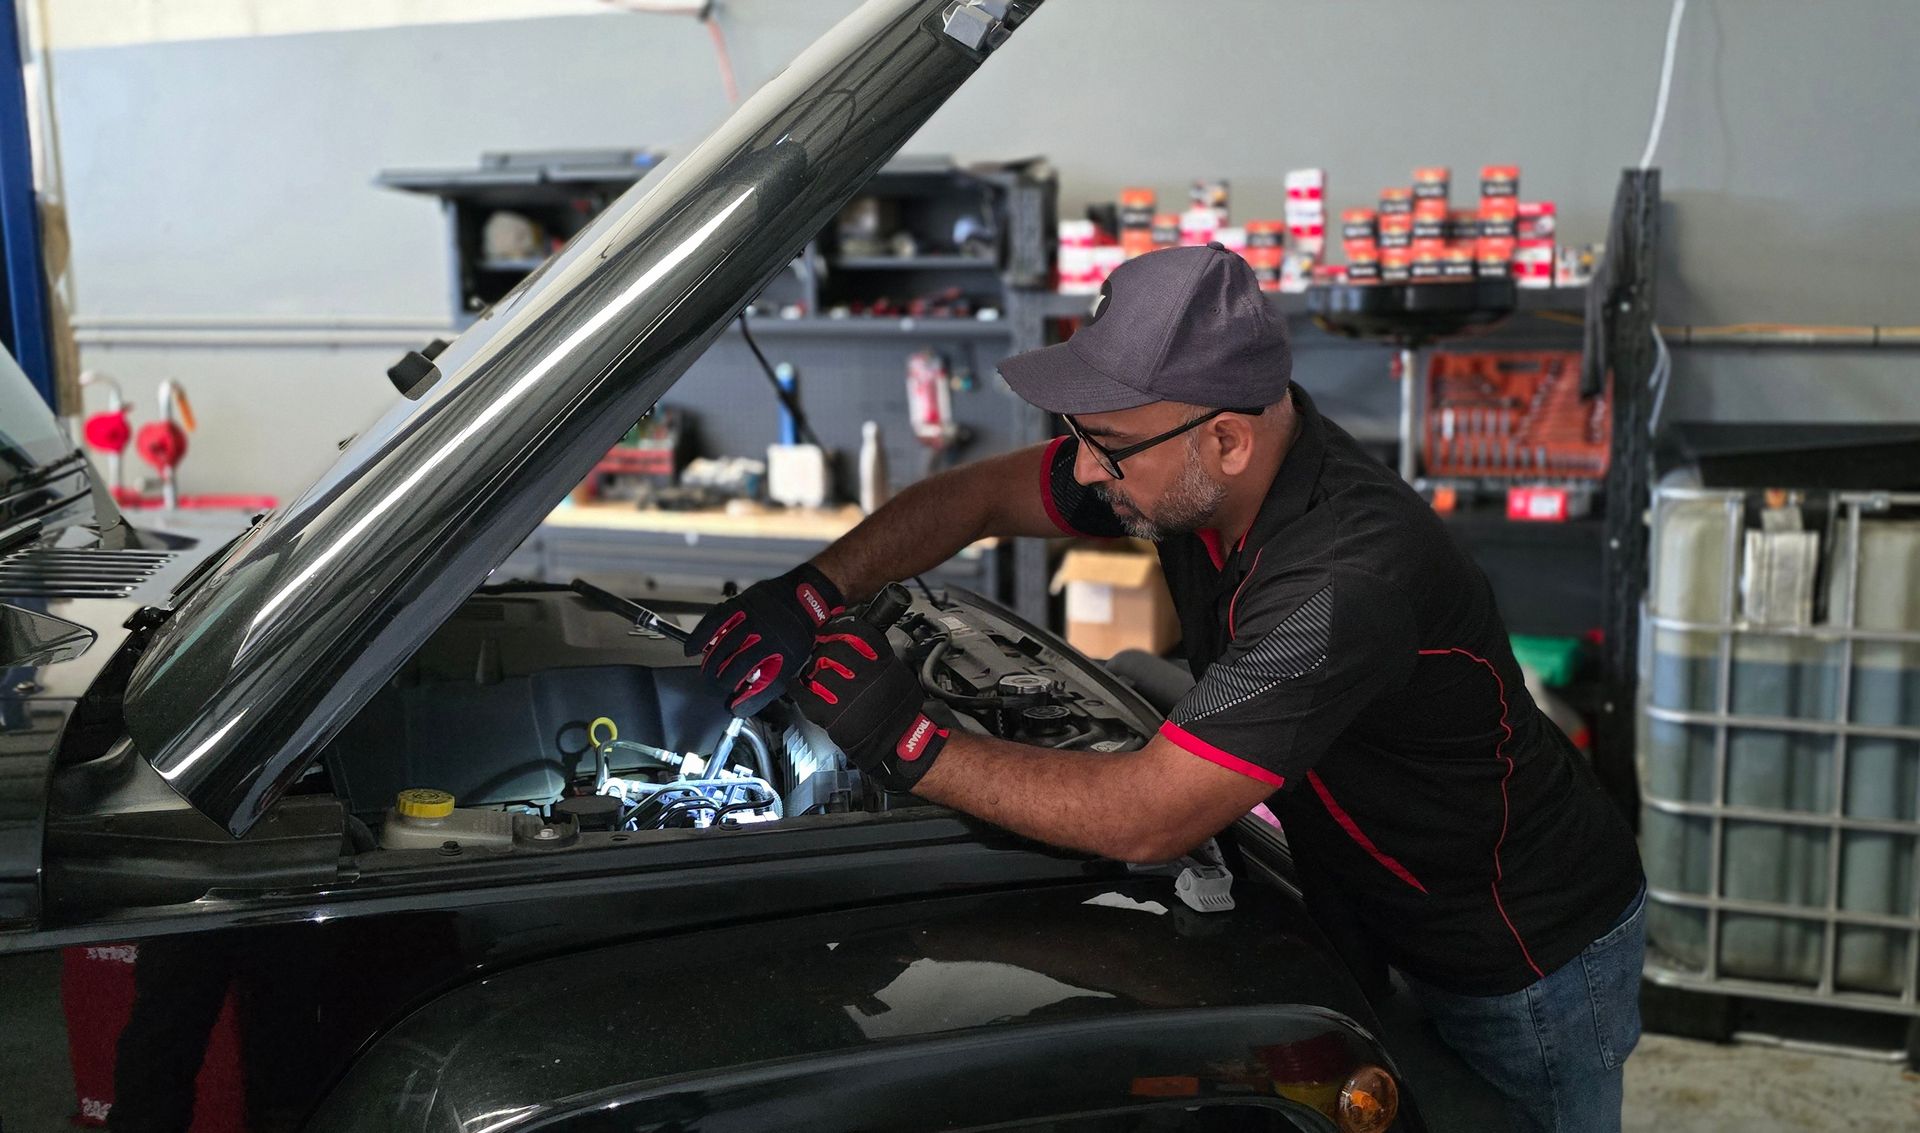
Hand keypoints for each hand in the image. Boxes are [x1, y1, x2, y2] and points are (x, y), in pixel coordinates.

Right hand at [686, 563, 843, 713]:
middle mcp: (765, 636)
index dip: (744, 700)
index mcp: (782, 652)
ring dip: (710, 666)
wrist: (806, 596)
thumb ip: (772, 681)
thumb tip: (747, 701)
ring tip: (707, 675)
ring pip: (721, 648)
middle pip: (734, 667)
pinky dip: (700, 637)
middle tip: (716, 689)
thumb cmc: (798, 632)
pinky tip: (692, 649)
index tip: (734, 707)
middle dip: (721, 683)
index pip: (759, 685)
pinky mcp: (739, 605)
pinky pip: (714, 621)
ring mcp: (750, 619)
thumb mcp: (794, 660)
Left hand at [798, 616, 954, 790]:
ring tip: (814, 671)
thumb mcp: (897, 675)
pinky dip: (797, 687)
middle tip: (821, 650)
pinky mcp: (830, 715)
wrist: (900, 743)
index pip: (857, 633)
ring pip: (817, 670)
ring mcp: (845, 695)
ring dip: (813, 668)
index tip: (830, 629)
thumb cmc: (900, 711)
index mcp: (883, 664)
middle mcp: (864, 676)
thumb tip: (857, 642)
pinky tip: (797, 683)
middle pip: (833, 648)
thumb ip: (879, 657)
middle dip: (823, 648)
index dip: (838, 628)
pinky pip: (805, 695)